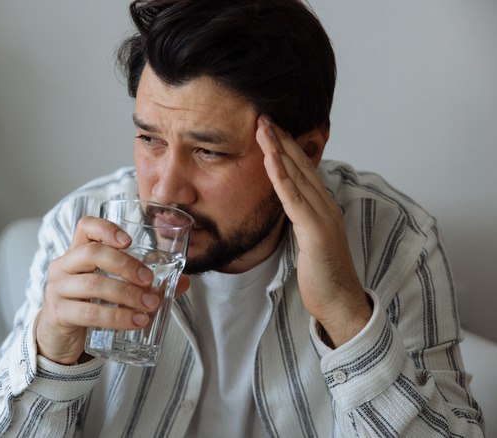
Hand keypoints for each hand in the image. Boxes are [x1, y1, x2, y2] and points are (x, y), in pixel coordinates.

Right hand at [36, 216, 190, 363]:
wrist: (58, 338)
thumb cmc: (86, 305)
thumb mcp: (109, 290)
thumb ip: (143, 284)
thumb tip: (183, 282)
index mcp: (76, 253)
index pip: (85, 226)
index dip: (107, 228)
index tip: (129, 241)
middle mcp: (62, 266)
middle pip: (92, 253)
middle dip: (125, 265)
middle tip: (149, 279)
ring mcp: (57, 289)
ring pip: (94, 285)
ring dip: (127, 294)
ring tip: (151, 304)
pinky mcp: (58, 314)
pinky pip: (89, 313)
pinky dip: (117, 317)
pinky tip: (136, 321)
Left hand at [256, 116, 371, 347]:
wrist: (340, 303)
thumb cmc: (322, 275)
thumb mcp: (306, 239)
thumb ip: (298, 219)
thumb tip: (284, 207)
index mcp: (322, 206)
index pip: (301, 169)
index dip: (285, 146)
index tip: (268, 126)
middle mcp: (325, 205)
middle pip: (300, 164)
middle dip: (281, 138)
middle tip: (262, 114)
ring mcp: (323, 216)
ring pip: (297, 175)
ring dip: (279, 148)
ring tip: (263, 126)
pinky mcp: (316, 231)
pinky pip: (295, 198)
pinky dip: (281, 177)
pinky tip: (270, 159)